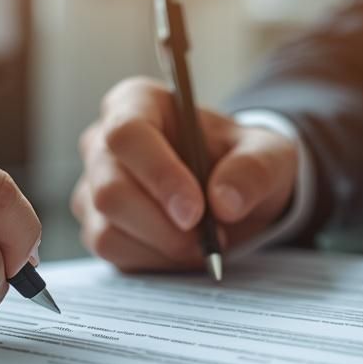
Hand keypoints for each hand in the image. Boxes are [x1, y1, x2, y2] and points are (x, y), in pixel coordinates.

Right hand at [71, 78, 298, 270]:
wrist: (232, 193)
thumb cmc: (242, 160)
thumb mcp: (269, 155)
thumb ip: (254, 169)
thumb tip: (225, 201)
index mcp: (138, 103)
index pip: (128, 134)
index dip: (159, 175)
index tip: (196, 211)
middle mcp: (103, 142)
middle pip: (111, 189)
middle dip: (164, 225)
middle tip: (210, 238)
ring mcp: (93, 186)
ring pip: (107, 228)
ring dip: (163, 246)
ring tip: (202, 242)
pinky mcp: (96, 224)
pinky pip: (112, 252)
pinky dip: (153, 260)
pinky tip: (181, 249)